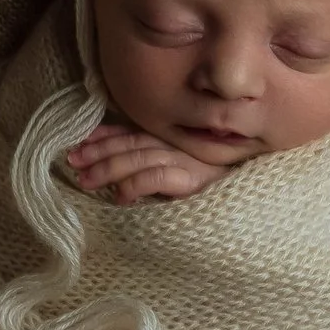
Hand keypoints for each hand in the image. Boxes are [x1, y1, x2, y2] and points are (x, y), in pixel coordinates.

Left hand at [66, 122, 231, 203]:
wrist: (256, 196)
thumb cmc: (222, 187)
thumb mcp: (187, 171)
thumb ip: (159, 169)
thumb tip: (123, 181)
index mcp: (173, 139)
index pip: (133, 132)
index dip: (105, 135)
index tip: (80, 140)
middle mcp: (177, 145)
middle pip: (130, 142)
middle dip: (98, 151)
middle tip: (72, 160)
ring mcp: (186, 160)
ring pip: (138, 158)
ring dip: (108, 168)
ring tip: (85, 180)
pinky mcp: (194, 180)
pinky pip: (158, 178)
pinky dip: (136, 186)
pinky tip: (120, 197)